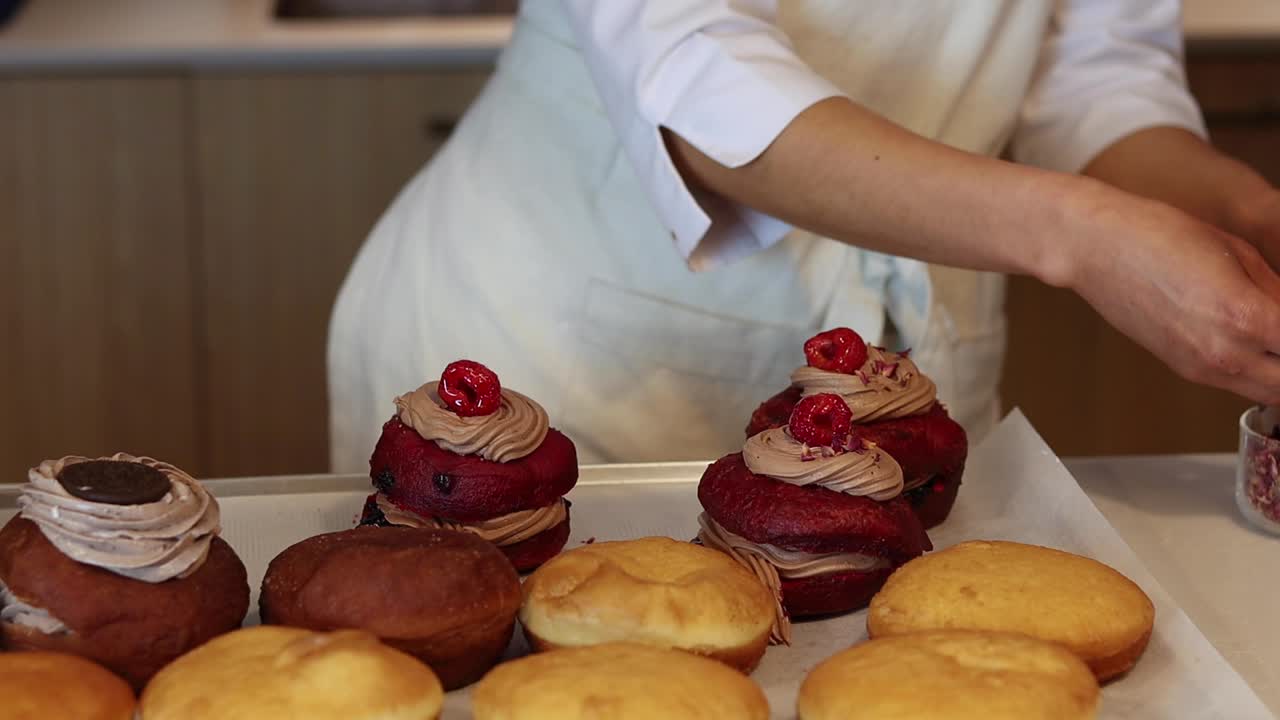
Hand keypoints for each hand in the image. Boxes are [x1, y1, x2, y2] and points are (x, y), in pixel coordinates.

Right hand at [1064, 186, 1279, 404]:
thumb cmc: (1158, 236)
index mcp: (1245, 316)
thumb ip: (1278, 291)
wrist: (1097, 250)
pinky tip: (1258, 345)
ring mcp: (1201, 367)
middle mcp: (1224, 353)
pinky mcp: (1184, 369)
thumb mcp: (1239, 253)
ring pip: (1269, 393)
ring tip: (1275, 340)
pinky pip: (1237, 384)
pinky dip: (1258, 372)